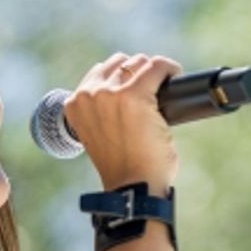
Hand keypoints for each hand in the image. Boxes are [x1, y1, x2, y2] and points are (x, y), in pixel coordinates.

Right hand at [64, 52, 183, 190]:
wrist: (134, 187)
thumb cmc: (124, 167)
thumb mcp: (100, 133)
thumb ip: (104, 110)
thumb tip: (130, 87)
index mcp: (75, 104)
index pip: (100, 72)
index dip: (123, 79)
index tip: (138, 90)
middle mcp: (88, 95)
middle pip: (120, 63)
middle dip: (138, 74)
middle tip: (153, 93)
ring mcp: (110, 94)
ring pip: (139, 62)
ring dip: (153, 73)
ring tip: (164, 88)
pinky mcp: (134, 95)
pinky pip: (157, 66)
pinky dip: (170, 69)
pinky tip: (176, 77)